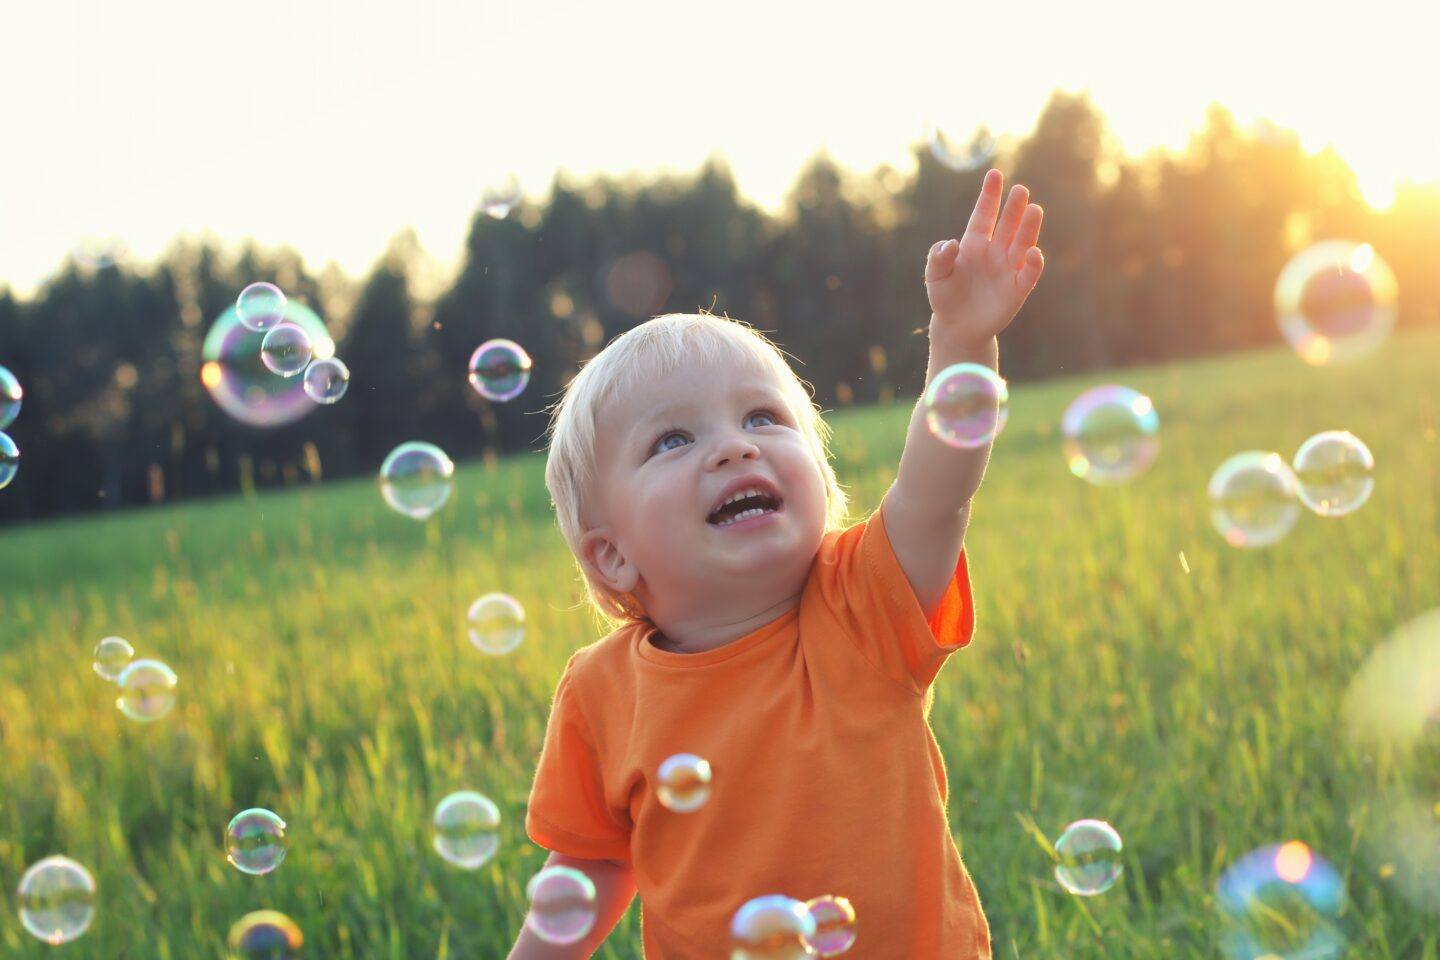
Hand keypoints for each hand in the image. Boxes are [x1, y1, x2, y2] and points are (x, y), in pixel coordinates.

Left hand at [925, 168, 1044, 348]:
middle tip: (1020, 190)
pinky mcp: (1018, 289)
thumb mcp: (934, 276)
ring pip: (1022, 243)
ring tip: (1034, 209)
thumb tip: (951, 244)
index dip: (989, 195)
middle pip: (1008, 225)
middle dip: (1014, 207)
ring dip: (1028, 228)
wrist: (957, 328)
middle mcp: (995, 251)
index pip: (984, 214)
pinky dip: (1033, 263)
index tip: (994, 174)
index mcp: (974, 243)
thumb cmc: (944, 297)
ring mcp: (1008, 268)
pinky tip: (1033, 251)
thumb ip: (938, 257)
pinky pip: (1029, 273)